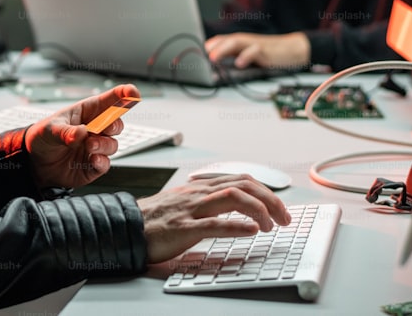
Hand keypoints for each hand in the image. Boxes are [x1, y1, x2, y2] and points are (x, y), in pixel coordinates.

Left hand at [24, 84, 138, 188]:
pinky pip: (105, 164)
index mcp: (86, 112)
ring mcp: (95, 147)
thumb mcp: (50, 129)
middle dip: (114, 125)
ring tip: (89, 145)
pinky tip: (92, 160)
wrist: (34, 162)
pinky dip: (101, 162)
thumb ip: (65, 132)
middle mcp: (94, 129)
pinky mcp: (92, 165)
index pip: (108, 101)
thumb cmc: (42, 137)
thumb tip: (81, 134)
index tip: (133, 92)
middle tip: (103, 128)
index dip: (123, 95)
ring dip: (104, 145)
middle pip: (116, 124)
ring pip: (113, 145)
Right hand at [138, 175, 290, 263]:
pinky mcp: (183, 228)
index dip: (266, 190)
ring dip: (259, 210)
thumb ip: (208, 201)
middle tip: (285, 218)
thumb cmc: (155, 218)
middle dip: (270, 199)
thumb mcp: (185, 203)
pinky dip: (236, 226)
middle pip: (243, 184)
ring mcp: (191, 209)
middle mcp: (199, 193)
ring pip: (232, 198)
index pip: (241, 179)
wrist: (126, 226)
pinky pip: (214, 224)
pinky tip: (252, 231)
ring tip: (271, 226)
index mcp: (201, 187)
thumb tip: (234, 206)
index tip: (280, 207)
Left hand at [205, 32, 309, 68]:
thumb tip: (218, 70)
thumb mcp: (249, 57)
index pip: (219, 41)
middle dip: (211, 48)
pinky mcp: (265, 51)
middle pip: (224, 40)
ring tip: (213, 58)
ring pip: (235, 42)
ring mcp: (254, 44)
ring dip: (223, 49)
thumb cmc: (269, 54)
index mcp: (239, 42)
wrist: (292, 50)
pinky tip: (239, 63)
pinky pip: (254, 51)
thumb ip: (235, 60)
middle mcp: (244, 41)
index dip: (206, 47)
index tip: (193, 55)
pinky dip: (245, 57)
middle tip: (200, 57)